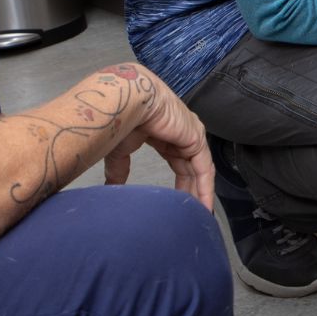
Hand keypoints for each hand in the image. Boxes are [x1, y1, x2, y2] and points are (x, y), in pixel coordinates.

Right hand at [102, 64, 214, 213]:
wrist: (126, 99)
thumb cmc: (120, 116)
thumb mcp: (120, 149)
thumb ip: (120, 168)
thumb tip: (112, 187)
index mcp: (166, 133)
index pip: (178, 163)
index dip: (180, 183)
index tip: (176, 203)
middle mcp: (182, 133)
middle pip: (191, 169)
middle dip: (191, 192)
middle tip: (191, 215)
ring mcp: (191, 135)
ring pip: (200, 171)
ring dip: (200, 194)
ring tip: (199, 216)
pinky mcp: (196, 139)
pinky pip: (204, 169)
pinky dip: (205, 188)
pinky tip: (203, 206)